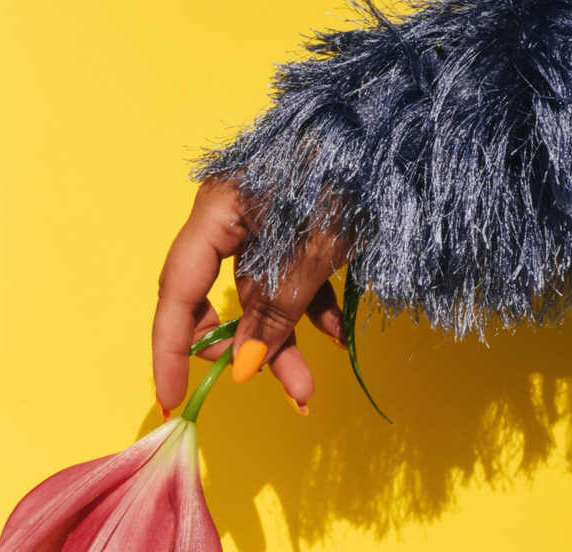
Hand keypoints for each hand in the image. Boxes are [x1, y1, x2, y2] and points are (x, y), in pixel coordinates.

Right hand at [152, 179, 351, 417]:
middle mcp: (231, 216)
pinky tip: (335, 335)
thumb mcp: (310, 252)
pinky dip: (310, 308)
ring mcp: (266, 220)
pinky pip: (293, 277)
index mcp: (216, 211)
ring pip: (263, 294)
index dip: (171, 350)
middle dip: (248, 349)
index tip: (171, 400)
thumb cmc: (348, 176)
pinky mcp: (300, 224)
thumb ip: (272, 311)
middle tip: (280, 389)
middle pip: (221, 298)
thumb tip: (243, 368)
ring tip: (309, 389)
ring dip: (286, 339)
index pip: (177, 292)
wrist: (400, 130)